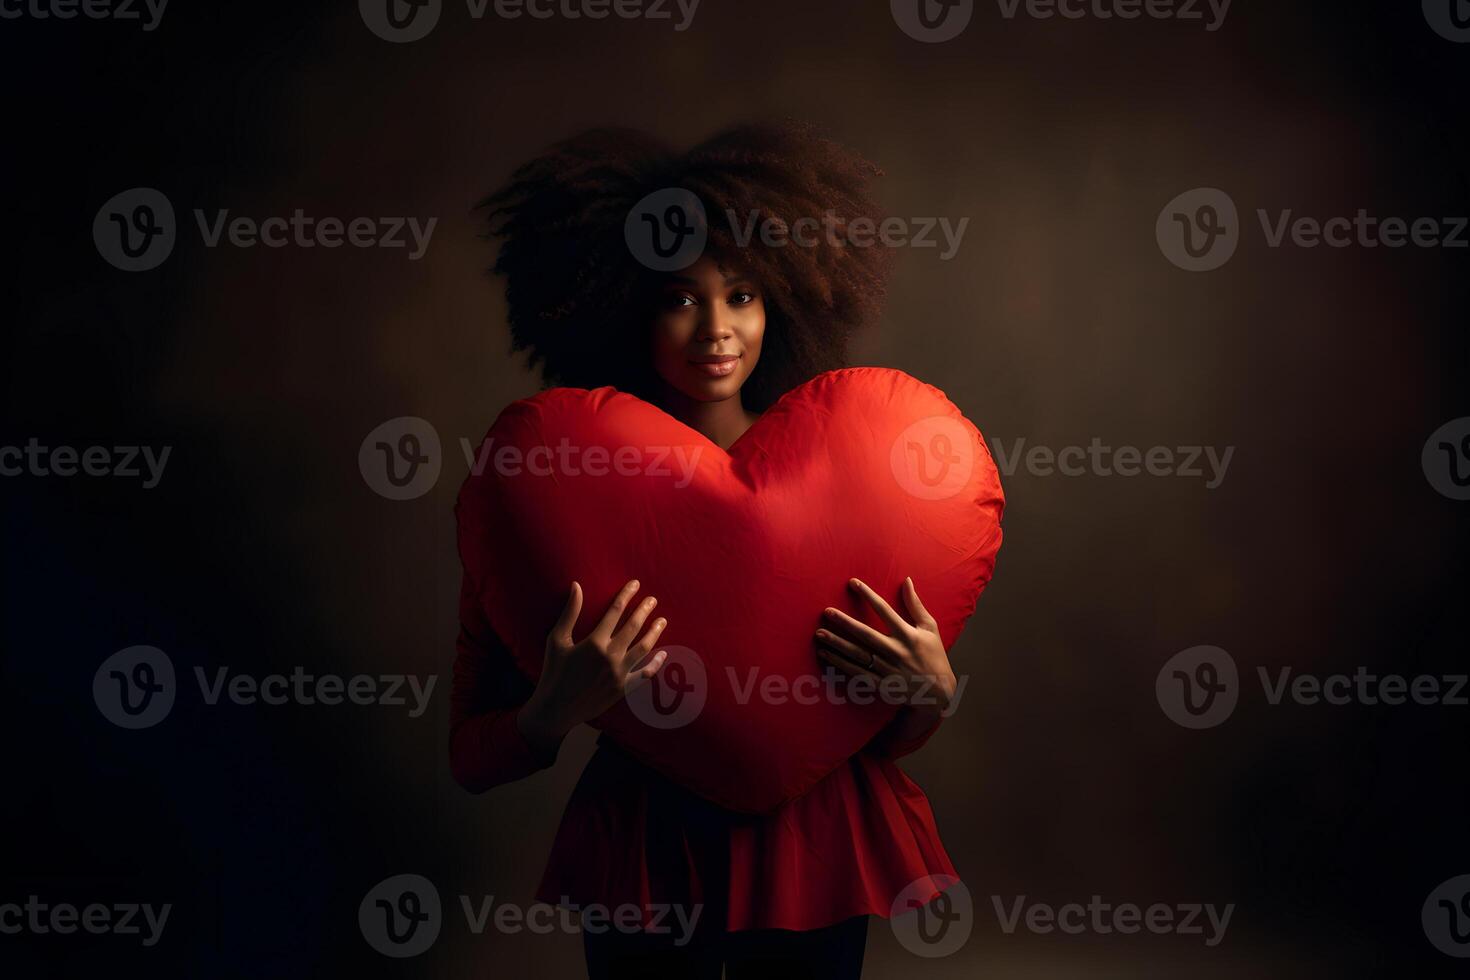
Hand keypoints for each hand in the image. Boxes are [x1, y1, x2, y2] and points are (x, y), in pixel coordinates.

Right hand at [519, 579, 668, 752]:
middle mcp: (610, 657)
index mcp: (594, 642)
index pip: (616, 611)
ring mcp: (619, 674)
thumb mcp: (556, 640)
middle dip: (645, 610)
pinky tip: (663, 654)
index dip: (627, 595)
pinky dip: (656, 664)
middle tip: (653, 599)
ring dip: (655, 632)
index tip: (636, 584)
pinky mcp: (623, 689)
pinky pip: (645, 675)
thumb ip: (570, 613)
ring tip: (662, 620)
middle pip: (634, 626)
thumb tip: (576, 586)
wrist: (556, 709)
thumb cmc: (553, 672)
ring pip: (644, 648)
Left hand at [814, 577, 957, 717]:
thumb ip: (915, 604)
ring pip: (858, 655)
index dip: (868, 595)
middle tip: (826, 612)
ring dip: (837, 644)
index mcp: (908, 635)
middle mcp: (897, 652)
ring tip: (819, 634)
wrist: (938, 692)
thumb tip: (906, 580)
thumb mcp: (929, 628)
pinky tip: (826, 655)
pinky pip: (856, 673)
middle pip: (866, 634)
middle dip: (845, 623)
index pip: (885, 610)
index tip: (852, 582)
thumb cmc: (933, 654)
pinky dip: (840, 665)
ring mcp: (888, 670)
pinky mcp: (881, 685)